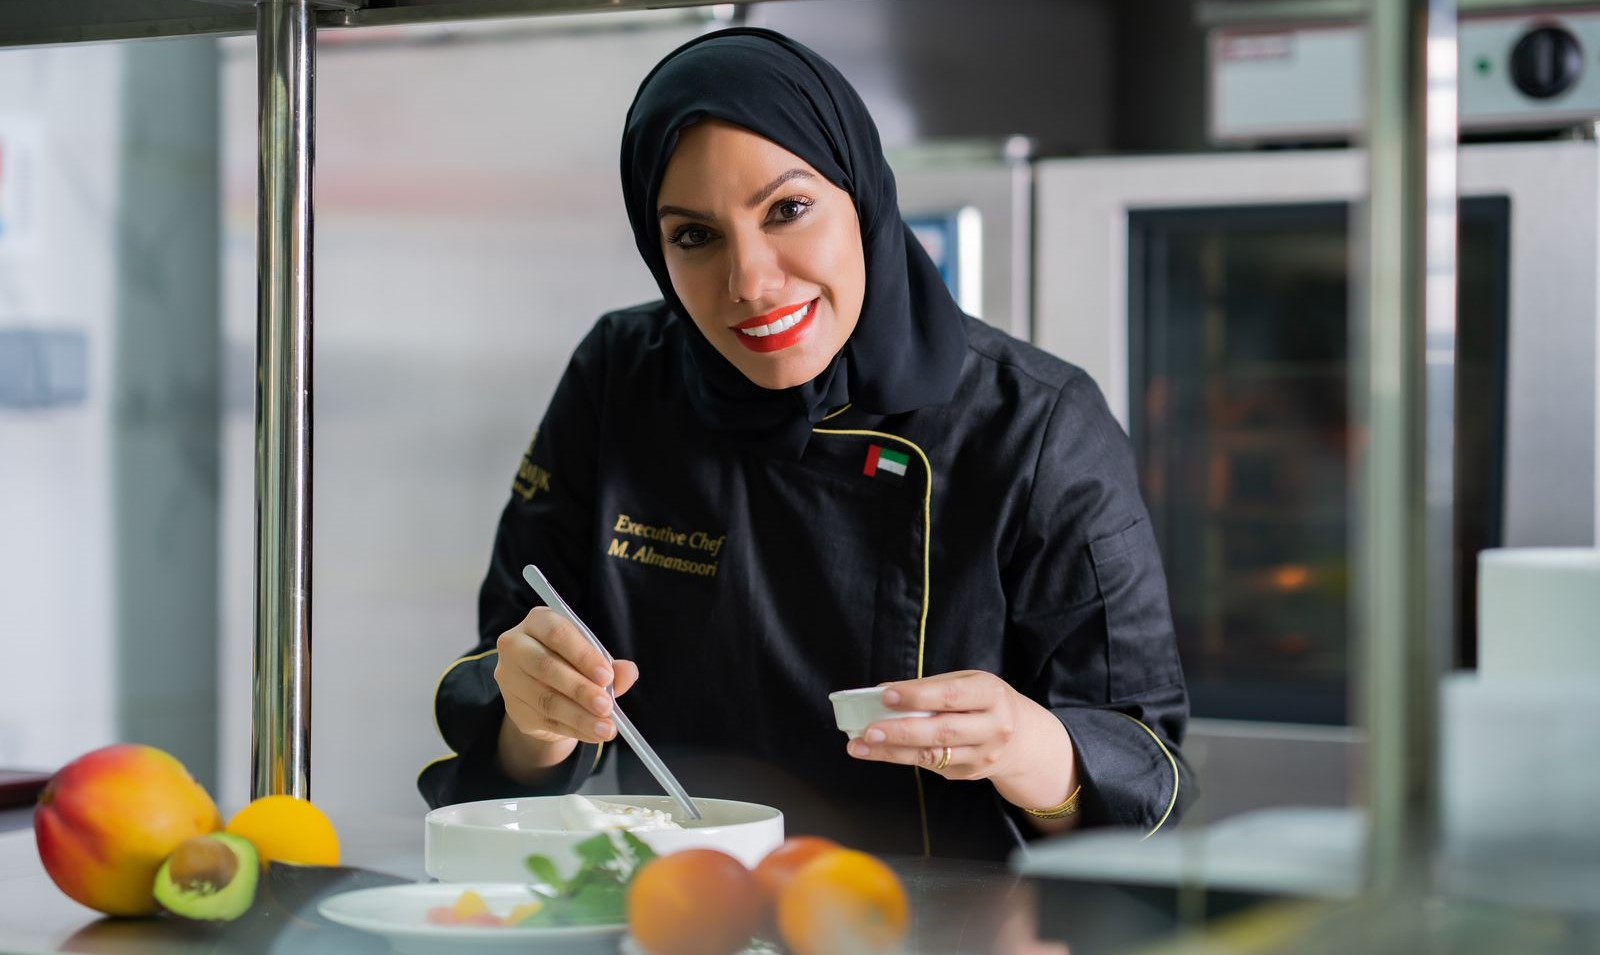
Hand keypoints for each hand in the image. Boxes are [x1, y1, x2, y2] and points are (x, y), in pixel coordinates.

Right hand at [495, 606, 638, 745]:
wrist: (546, 689)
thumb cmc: (572, 664)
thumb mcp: (593, 659)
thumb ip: (610, 665)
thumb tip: (628, 672)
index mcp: (538, 622)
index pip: (558, 634)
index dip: (583, 656)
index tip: (606, 676)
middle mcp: (516, 646)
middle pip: (547, 667)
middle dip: (581, 689)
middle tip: (607, 707)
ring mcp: (510, 678)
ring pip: (545, 699)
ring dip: (579, 716)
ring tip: (606, 728)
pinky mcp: (514, 707)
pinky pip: (545, 721)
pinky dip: (573, 729)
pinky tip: (593, 733)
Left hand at [844, 670, 1034, 780]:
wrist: (1021, 739)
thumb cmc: (985, 702)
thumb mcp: (968, 683)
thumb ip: (931, 686)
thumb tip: (882, 692)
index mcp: (991, 694)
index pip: (951, 696)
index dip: (917, 696)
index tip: (885, 696)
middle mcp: (992, 727)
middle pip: (942, 731)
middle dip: (901, 731)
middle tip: (867, 730)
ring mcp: (982, 755)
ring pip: (932, 755)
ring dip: (892, 751)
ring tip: (860, 746)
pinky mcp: (969, 773)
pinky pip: (932, 766)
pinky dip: (903, 758)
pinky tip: (879, 752)